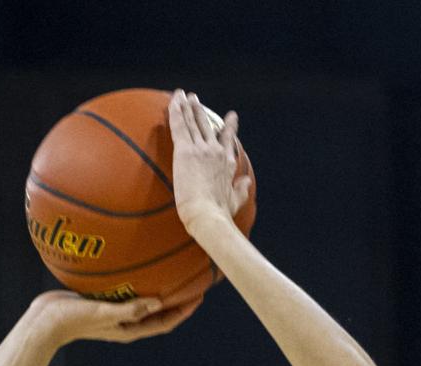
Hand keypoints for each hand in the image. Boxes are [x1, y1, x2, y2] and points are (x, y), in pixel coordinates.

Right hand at [25, 290, 200, 345]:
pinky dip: (137, 283)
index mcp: (130, 330)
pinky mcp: (103, 303)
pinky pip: (127, 292)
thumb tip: (158, 304)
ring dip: (160, 291)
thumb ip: (130, 309)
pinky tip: (138, 266)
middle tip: (193, 282)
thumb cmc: (73, 319)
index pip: (165, 323)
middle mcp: (126, 323)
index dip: (184, 311)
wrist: (44, 322)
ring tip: (172, 273)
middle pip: (160, 313)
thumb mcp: (102, 312)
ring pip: (145, 303)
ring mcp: (114, 314)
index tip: (199, 296)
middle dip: (178, 300)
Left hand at [168, 90, 252, 236]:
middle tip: (195, 99)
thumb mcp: (236, 200)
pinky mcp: (185, 150)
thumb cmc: (220, 213)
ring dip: (187, 106)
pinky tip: (174, 99)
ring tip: (183, 95)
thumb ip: (242, 189)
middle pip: (206, 125)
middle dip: (200, 110)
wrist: (208, 215)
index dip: (229, 127)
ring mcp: (200, 148)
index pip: (227, 139)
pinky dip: (175, 110)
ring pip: (192, 121)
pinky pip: (179, 125)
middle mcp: (215, 151)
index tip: (231, 117)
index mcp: (227, 162)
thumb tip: (247, 180)